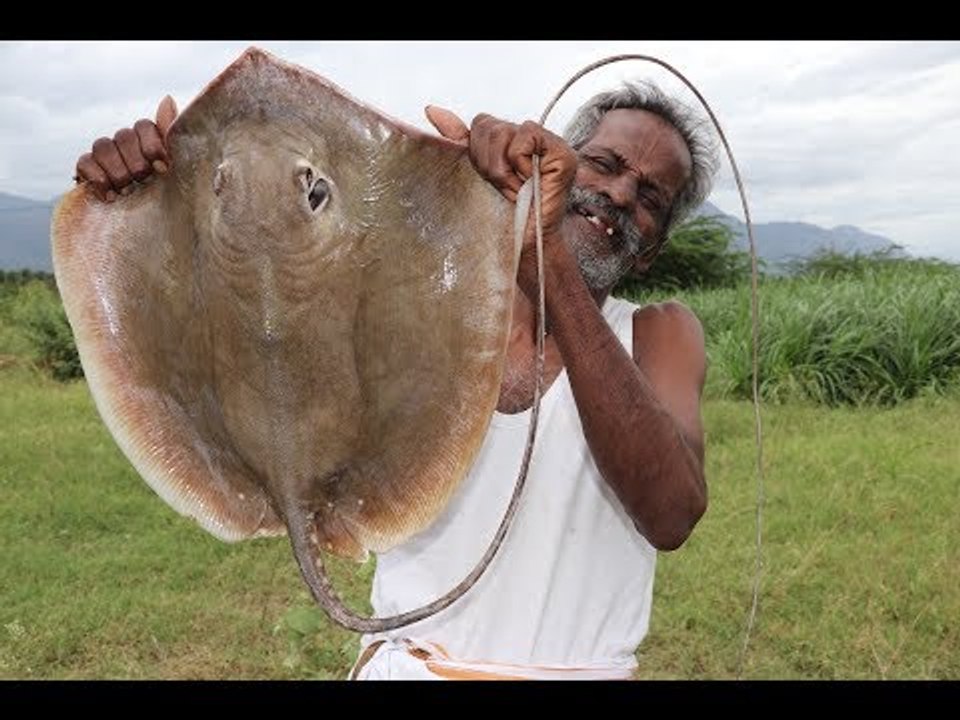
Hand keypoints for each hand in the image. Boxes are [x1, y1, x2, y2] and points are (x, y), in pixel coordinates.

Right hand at [75, 95, 178, 201]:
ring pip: (103, 145)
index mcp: (149, 140)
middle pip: (124, 135)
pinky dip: (98, 179)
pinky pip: (84, 162)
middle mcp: (125, 142)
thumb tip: (168, 98)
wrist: (145, 228)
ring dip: (117, 171)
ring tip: (127, 192)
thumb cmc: (166, 198)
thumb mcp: (176, 171)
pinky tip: (111, 197)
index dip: (152, 146)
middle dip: (136, 163)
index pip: (144, 126)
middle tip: (143, 181)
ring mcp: (104, 154)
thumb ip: (171, 137)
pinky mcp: (86, 169)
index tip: (162, 168)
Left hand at [425, 106, 577, 239]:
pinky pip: (525, 138)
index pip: (482, 122)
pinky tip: (530, 182)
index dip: (477, 153)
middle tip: (504, 187)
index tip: (490, 180)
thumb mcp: (474, 171)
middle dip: (488, 162)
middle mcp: (532, 137)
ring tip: (516, 187)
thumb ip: (458, 139)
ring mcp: (551, 143)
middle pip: (490, 126)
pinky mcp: (562, 152)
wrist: (520, 241)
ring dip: (502, 168)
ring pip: (504, 131)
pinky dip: (520, 163)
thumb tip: (432, 109)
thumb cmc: (501, 212)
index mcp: (512, 138)